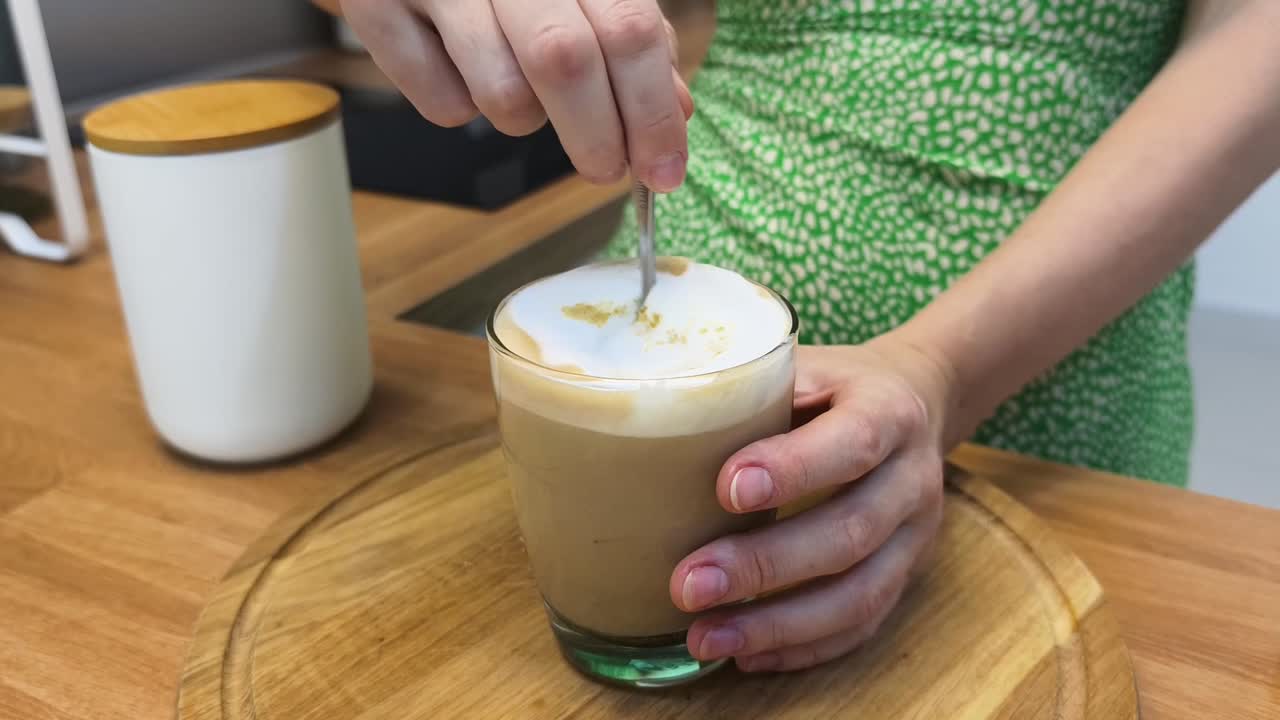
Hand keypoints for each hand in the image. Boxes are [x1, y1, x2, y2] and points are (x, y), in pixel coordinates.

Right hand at [340, 0, 692, 190]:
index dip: (653, 111)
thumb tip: (678, 109)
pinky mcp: (373, 9)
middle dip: (598, 135)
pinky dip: (462, 105)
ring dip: (525, 116)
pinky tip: (458, 66)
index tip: (664, 171)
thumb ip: (630, 34)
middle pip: (564, 62)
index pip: (629, 29)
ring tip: (517, 85)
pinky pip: (441, 103)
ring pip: (502, 94)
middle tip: (607, 170)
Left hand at [670, 335, 955, 671]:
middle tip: (689, 583)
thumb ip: (751, 389)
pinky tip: (745, 653)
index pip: (852, 443)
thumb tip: (653, 412)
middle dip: (766, 565)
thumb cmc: (832, 385)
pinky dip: (802, 646)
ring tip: (705, 637)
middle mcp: (911, 477)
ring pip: (860, 595)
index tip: (726, 490)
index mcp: (888, 411)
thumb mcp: (803, 364)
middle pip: (851, 532)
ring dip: (778, 624)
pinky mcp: (905, 574)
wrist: (915, 400)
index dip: (794, 470)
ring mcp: (915, 534)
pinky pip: (862, 624)